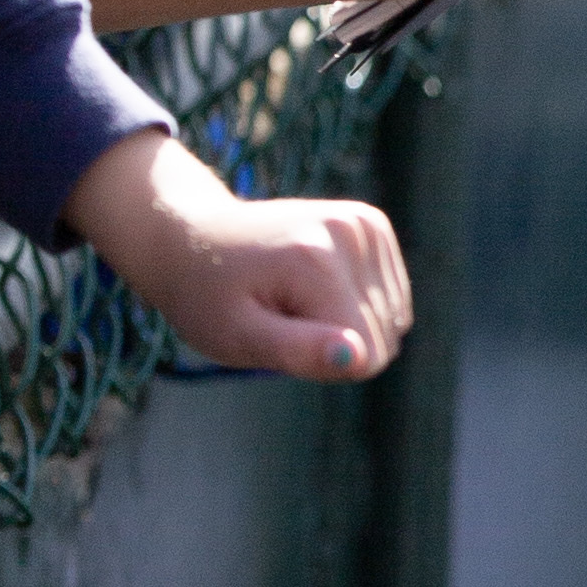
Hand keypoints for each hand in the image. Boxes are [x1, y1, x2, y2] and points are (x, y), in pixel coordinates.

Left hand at [64, 130, 410, 381]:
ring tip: (296, 302)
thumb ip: (297, 352)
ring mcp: (366, 224)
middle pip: (383, 338)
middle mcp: (351, 232)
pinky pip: (394, 298)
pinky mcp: (373, 225)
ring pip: (394, 320)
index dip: (320, 362)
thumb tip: (358, 358)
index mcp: (317, 260)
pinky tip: (317, 289)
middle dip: (336, 344)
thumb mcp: (236, 337)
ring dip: (349, 326)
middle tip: (281, 318)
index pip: (365, 356)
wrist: (192, 238)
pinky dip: (359, 306)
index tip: (275, 335)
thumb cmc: (209, 298)